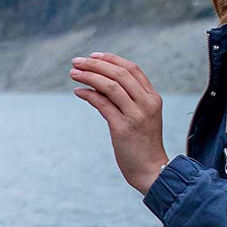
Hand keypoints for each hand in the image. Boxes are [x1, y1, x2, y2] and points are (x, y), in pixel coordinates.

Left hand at [70, 53, 169, 193]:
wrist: (152, 170)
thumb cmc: (143, 144)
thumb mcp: (141, 117)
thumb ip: (127, 100)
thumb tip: (98, 85)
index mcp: (153, 98)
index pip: (132, 69)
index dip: (112, 59)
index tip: (93, 55)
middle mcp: (146, 103)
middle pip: (119, 74)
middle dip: (95, 64)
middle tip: (77, 62)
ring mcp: (136, 115)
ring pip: (110, 86)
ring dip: (89, 76)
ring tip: (73, 73)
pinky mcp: (123, 129)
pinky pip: (103, 104)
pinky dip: (89, 95)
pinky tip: (78, 92)